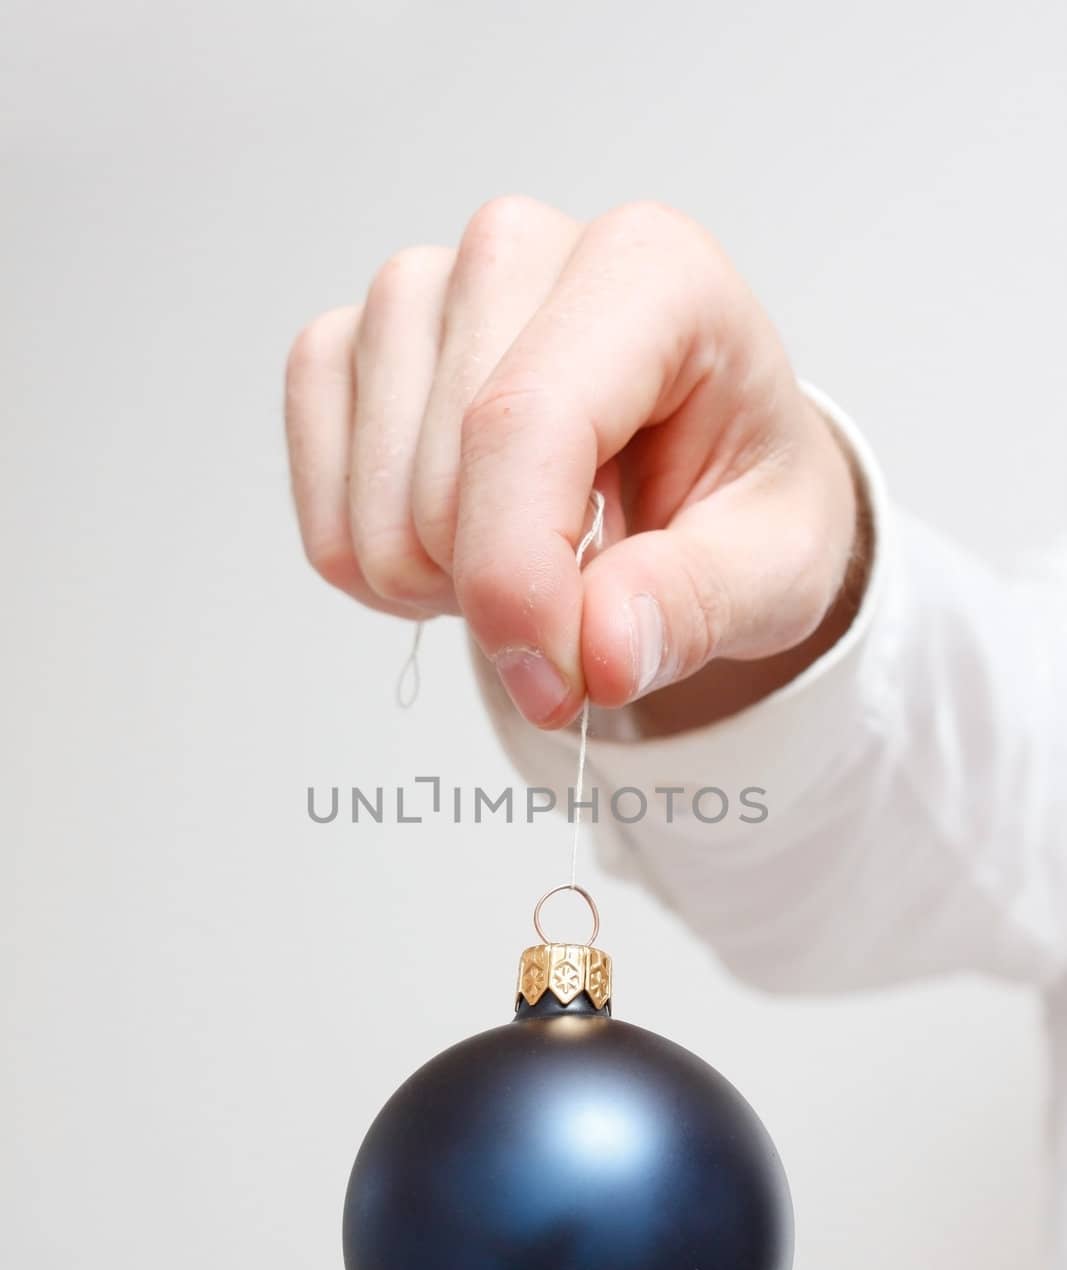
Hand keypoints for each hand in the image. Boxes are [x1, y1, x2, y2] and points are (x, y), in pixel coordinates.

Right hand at [284, 197, 861, 730]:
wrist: (701, 464)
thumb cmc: (739, 490)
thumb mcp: (777, 567)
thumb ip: (699, 606)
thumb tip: (600, 652)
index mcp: (647, 268)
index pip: (522, 423)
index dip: (520, 580)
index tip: (558, 685)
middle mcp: (514, 250)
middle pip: (438, 487)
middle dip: (505, 598)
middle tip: (589, 595)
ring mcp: (414, 294)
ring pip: (373, 517)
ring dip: (448, 588)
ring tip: (538, 553)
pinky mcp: (345, 350)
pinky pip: (324, 520)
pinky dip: (386, 573)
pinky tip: (468, 544)